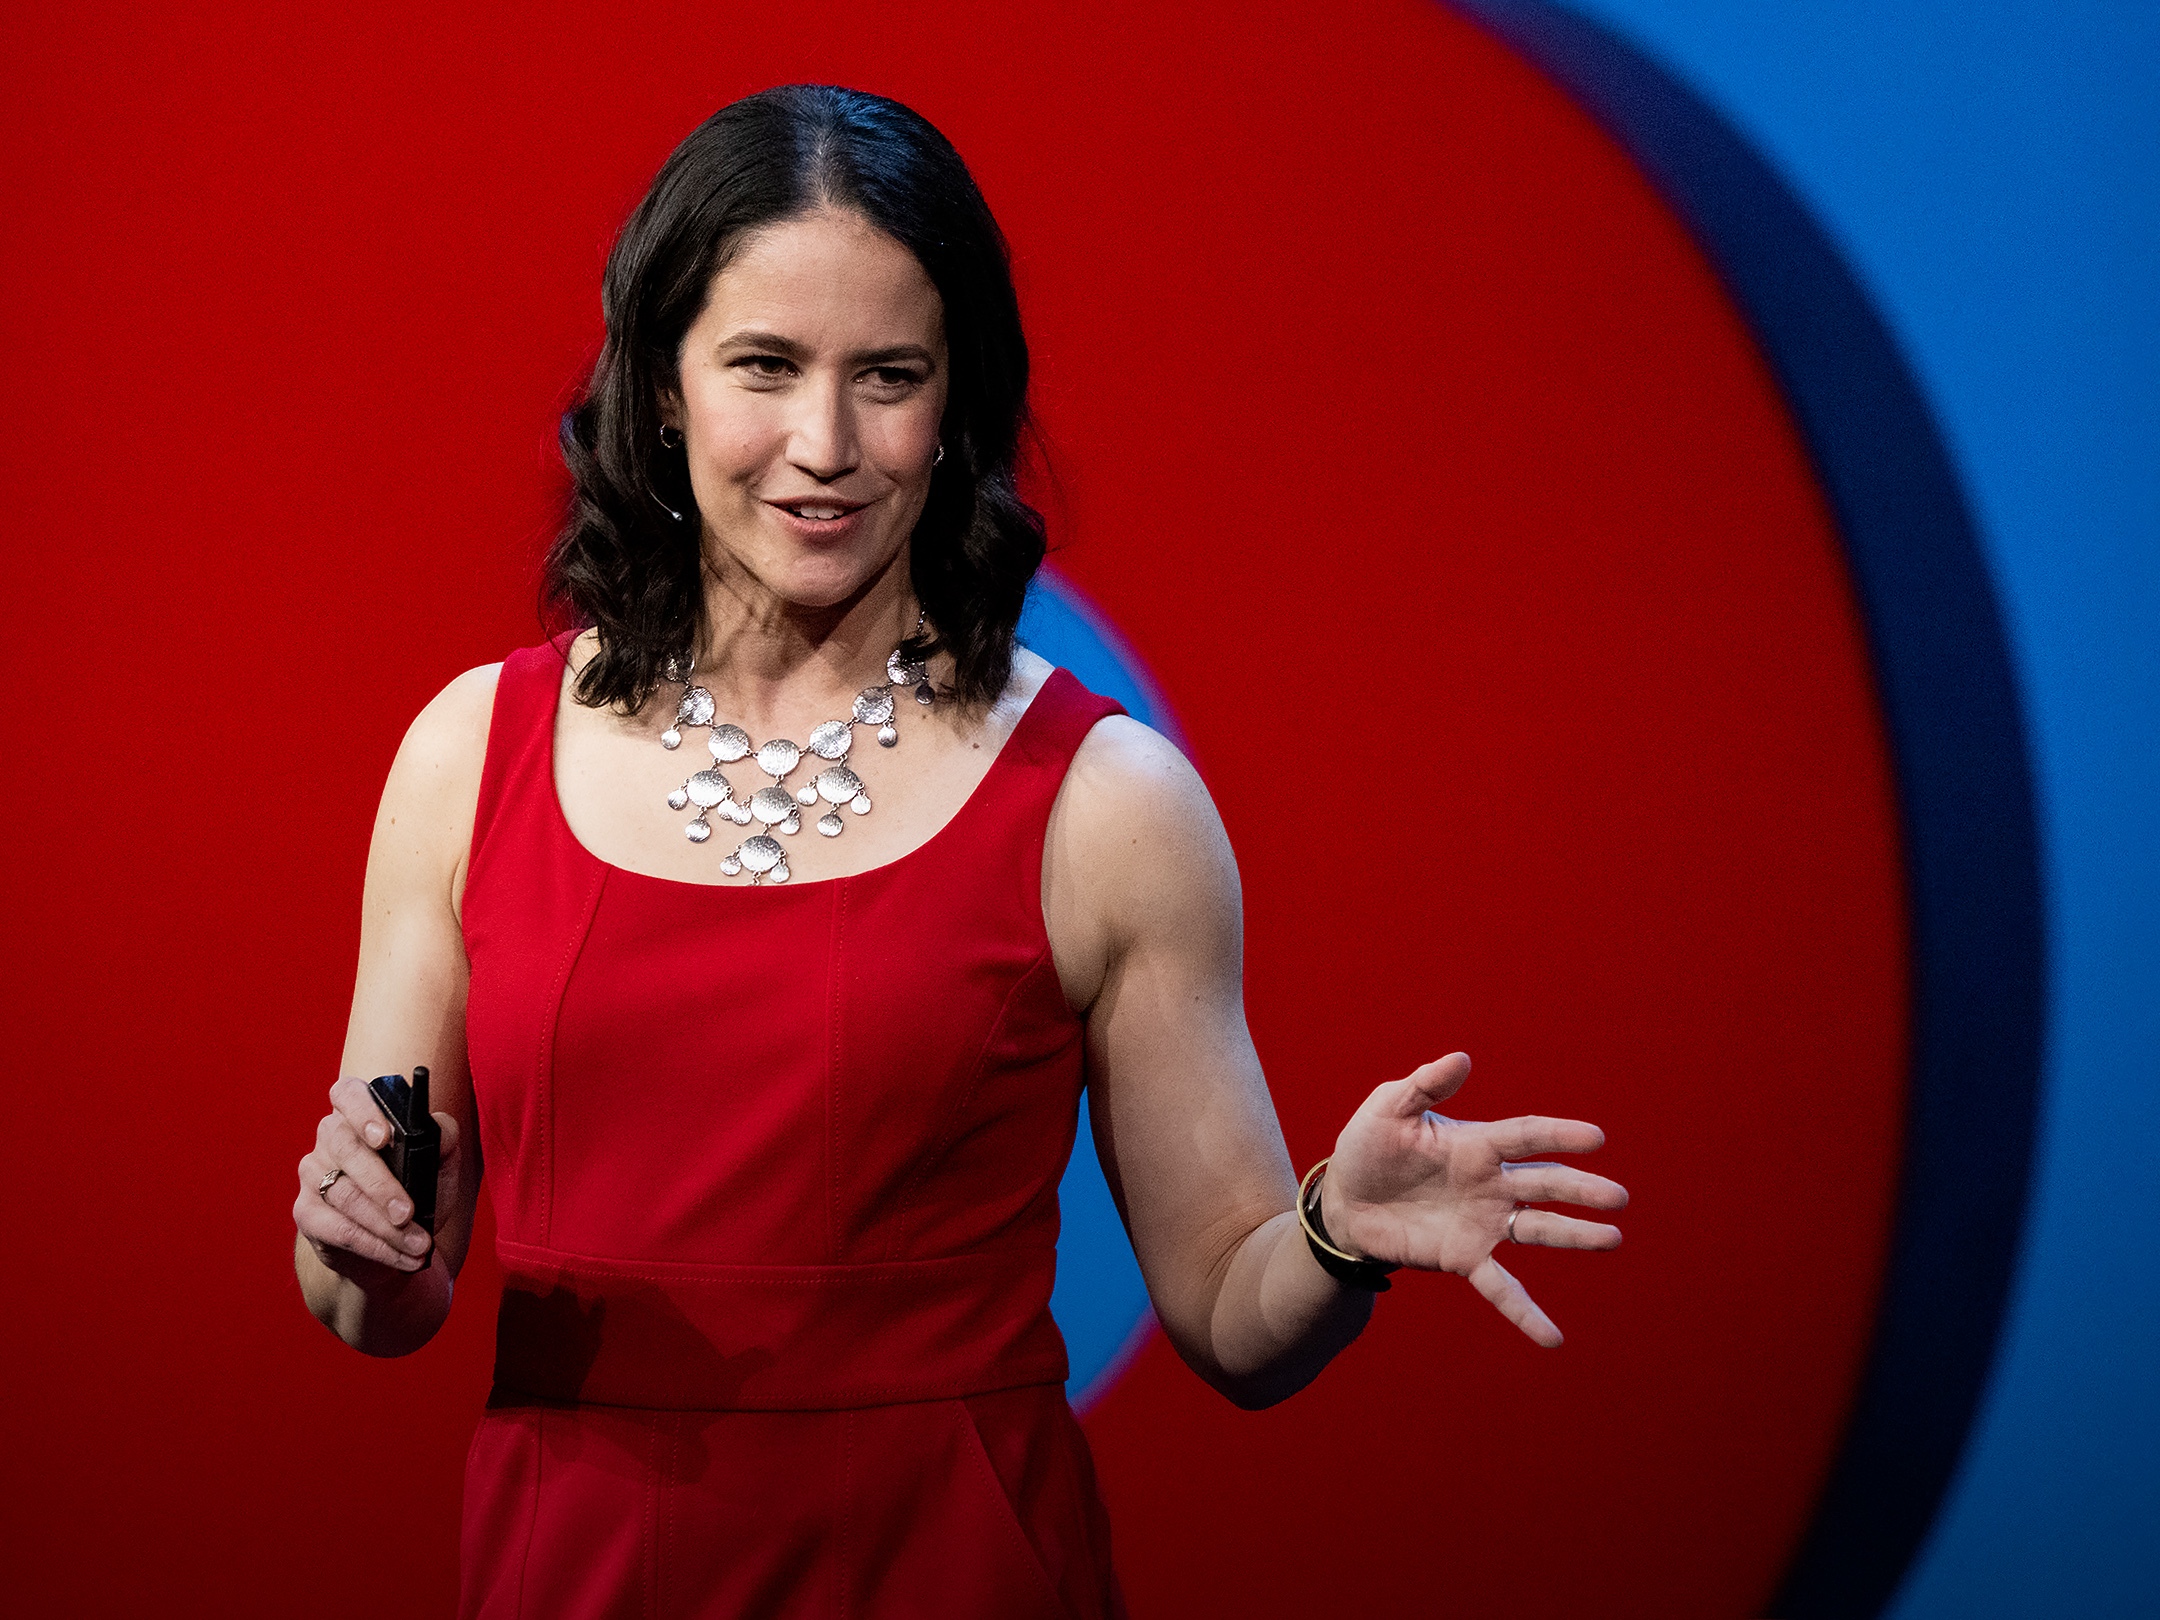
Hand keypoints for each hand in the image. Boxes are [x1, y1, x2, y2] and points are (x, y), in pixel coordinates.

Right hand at [292, 1075, 460, 1283]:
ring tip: (419, 1244)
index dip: (362, 1110)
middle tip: (409, 1213)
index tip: (383, 1136)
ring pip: (345, 1196)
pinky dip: (375, 1245)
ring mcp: (313, 1174)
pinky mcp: (306, 1212)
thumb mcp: (439, 1163)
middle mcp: (330, 1138)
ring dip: (385, 1226)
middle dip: (381, 1185)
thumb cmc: (418, 1191)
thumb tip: (439, 1127)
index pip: (347, 1094)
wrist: (397, 1243)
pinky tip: (402, 1256)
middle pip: (346, 1149)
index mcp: (359, 1114)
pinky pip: (339, 1229)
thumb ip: (443, 1137)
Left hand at [1321, 1053, 1625, 1346]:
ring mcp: (1482, 1224)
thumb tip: (1462, 1058)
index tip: (1596, 1139)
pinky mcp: (1464, 1258)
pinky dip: (1526, 1313)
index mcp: (1475, 1144)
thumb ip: (1424, 1085)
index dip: (1560, 1135)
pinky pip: (1501, 1288)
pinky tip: (1553, 1338)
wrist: (1345, 1201)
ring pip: (1536, 1229)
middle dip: (1581, 1190)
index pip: (1526, 1136)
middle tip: (1618, 1197)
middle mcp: (1489, 1184)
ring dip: (1574, 1235)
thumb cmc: (1369, 1147)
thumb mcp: (1388, 1108)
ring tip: (1612, 1239)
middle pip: (1543, 1184)